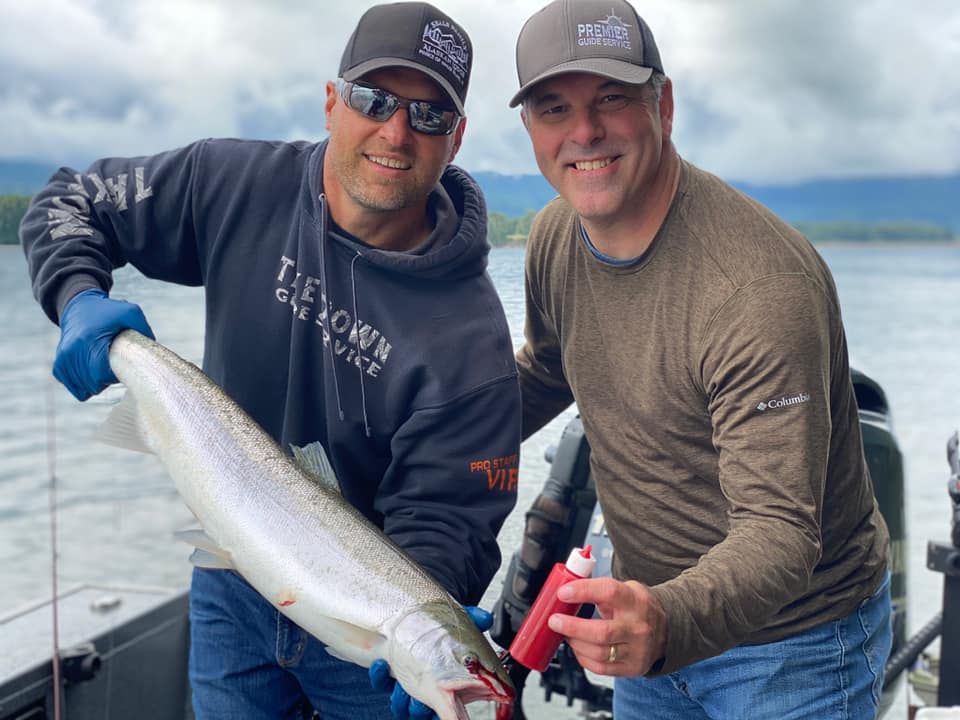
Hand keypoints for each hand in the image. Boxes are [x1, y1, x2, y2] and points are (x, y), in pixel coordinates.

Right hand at [53, 288, 154, 400]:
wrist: (79, 308)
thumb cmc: (108, 312)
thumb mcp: (130, 312)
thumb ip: (143, 329)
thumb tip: (150, 352)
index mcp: (89, 340)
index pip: (101, 374)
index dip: (115, 375)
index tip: (122, 366)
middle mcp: (72, 351)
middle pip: (94, 384)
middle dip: (108, 381)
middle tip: (115, 367)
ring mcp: (63, 360)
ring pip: (84, 389)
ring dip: (98, 384)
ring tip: (104, 368)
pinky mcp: (58, 366)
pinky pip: (74, 389)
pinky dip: (86, 386)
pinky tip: (94, 374)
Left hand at [368, 606, 492, 718]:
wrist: (416, 614)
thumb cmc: (442, 624)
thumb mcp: (459, 621)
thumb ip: (474, 619)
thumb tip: (485, 618)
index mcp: (450, 682)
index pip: (451, 708)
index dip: (445, 715)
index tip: (438, 714)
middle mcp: (429, 687)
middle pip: (423, 711)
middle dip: (418, 710)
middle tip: (418, 703)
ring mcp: (407, 681)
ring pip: (402, 704)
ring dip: (401, 700)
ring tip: (401, 688)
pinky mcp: (388, 673)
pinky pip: (381, 683)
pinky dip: (380, 677)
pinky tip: (381, 664)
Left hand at [546, 577, 666, 676]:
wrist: (667, 630)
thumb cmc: (638, 607)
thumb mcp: (626, 589)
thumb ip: (599, 589)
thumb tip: (566, 588)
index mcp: (635, 600)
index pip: (608, 592)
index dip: (583, 591)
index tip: (563, 592)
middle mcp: (638, 627)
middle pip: (601, 632)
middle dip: (573, 627)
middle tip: (555, 621)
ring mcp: (637, 650)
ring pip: (599, 653)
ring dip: (575, 643)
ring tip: (566, 633)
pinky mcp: (632, 667)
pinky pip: (601, 668)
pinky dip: (583, 658)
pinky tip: (578, 648)